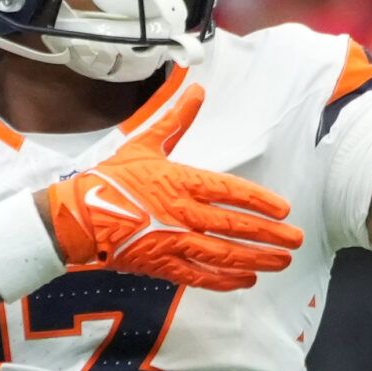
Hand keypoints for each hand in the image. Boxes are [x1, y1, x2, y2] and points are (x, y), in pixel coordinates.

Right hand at [42, 86, 302, 290]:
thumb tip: (197, 90)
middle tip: (295, 240)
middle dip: (269, 235)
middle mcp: (182, 214)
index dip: (259, 201)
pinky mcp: (162, 265)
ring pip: (224, 254)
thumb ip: (175, 120)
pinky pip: (200, 276)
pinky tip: (247, 280)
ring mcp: (173, 242)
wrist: (76, 217)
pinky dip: (225, 280)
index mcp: (180, 181)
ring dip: (256, 259)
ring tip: (282, 262)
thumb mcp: (143, 143)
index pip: (230, 191)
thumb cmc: (109, 179)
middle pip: (235, 226)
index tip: (283, 209)